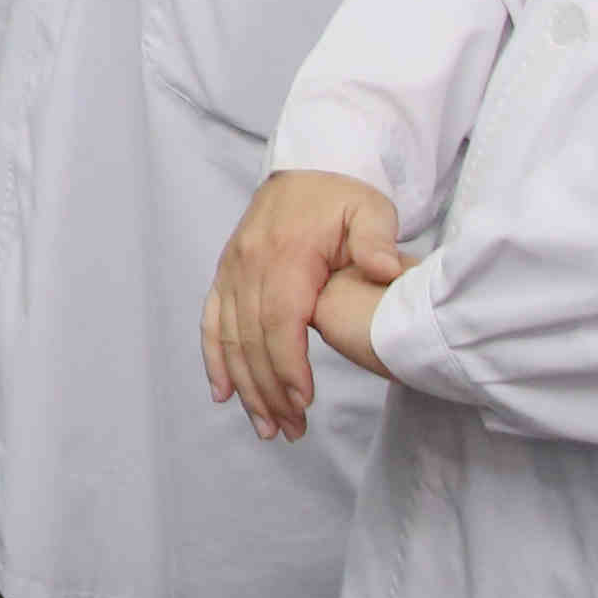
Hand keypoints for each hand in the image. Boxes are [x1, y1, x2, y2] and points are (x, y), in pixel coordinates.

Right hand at [206, 172, 408, 442]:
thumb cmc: (343, 195)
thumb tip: (384, 268)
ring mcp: (233, 268)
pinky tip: (223, 392)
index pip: (279, 319)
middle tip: (290, 431)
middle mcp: (249, 263)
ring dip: (245, 385)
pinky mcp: (227, 273)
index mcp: (284, 253)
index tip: (302, 400)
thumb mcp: (372, 210)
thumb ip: (377, 240)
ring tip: (266, 427)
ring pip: (230, 336)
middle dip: (268, 389)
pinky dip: (214, 357)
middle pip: (252, 337)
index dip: (287, 363)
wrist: (309, 167)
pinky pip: (212, 319)